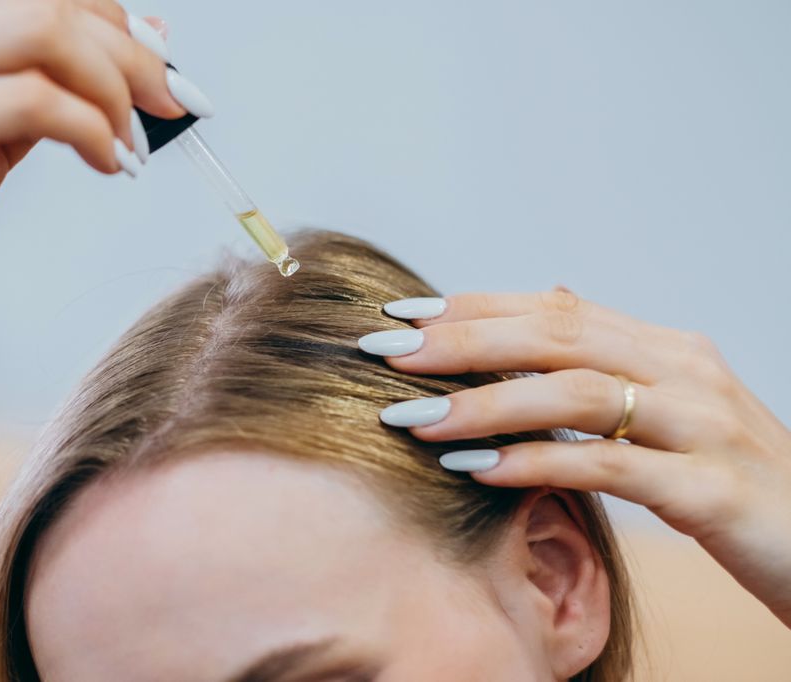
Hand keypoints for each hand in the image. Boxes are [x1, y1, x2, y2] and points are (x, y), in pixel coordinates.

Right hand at [0, 0, 210, 386]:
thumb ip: (44, 81)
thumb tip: (142, 43)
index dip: (114, 17)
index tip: (161, 64)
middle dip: (132, 52)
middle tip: (172, 103)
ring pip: (48, 34)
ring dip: (116, 89)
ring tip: (133, 144)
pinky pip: (34, 104)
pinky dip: (93, 131)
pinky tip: (106, 163)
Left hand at [359, 290, 790, 628]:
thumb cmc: (729, 478)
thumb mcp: (672, 410)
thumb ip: (612, 359)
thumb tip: (552, 299)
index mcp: (666, 348)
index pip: (556, 308)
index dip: (477, 307)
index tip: (405, 315)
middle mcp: (684, 371)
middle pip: (558, 336)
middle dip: (465, 342)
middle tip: (388, 353)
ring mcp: (702, 426)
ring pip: (579, 393)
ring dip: (488, 403)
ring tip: (416, 419)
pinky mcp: (711, 489)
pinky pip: (611, 466)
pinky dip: (538, 463)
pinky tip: (479, 470)